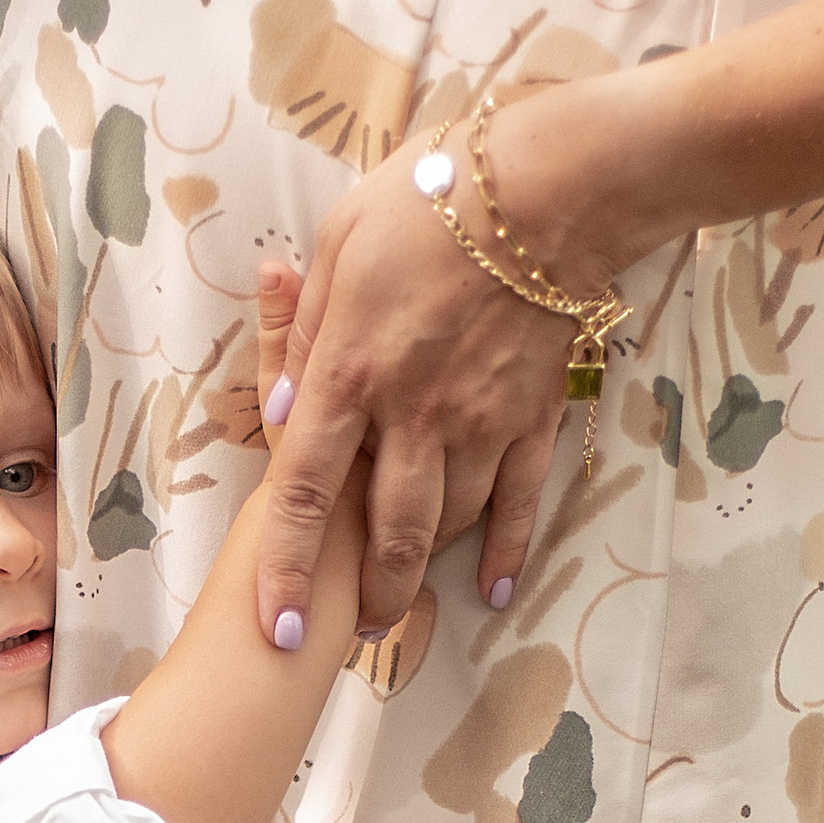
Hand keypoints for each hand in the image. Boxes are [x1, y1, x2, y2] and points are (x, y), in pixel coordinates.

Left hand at [254, 85, 618, 644]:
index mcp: (352, 372)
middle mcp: (414, 414)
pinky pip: (518, 500)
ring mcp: (480, 422)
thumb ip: (306, 335)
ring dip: (419, 574)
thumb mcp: (341, 245)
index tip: (275, 628)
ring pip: (446, 523)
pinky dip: (505, 551)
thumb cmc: (429, 196)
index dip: (286, 567)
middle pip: (382, 531)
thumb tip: (278, 412)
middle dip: (361, 593)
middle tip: (343, 636)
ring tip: (396, 610)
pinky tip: (491, 588)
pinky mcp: (533, 416)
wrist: (548, 186)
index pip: (303, 489)